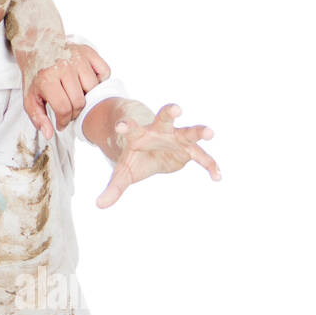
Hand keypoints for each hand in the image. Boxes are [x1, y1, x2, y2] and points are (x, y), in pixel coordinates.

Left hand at [22, 42, 109, 139]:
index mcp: (47, 79)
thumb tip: (50, 135)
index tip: (61, 123)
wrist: (38, 48)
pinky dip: (100, 81)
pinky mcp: (89, 52)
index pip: (64, 108)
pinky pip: (105, 72)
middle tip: (68, 110)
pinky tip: (86, 82)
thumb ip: (38, 118)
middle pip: (80, 101)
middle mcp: (63, 67)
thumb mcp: (30, 98)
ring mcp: (78, 58)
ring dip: (87, 97)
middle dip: (75, 112)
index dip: (64, 121)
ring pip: (93, 88)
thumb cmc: (36, 76)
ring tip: (76, 95)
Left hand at [96, 103, 220, 208]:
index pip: (130, 127)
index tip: (120, 126)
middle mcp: (159, 131)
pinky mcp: (189, 149)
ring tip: (210, 133)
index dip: (125, 126)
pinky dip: (210, 165)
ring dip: (199, 131)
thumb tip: (99, 205)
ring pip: (189, 131)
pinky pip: (202, 157)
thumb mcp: (123, 173)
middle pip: (164, 118)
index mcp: (138, 133)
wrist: (150, 150)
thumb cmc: (135, 157)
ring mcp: (176, 138)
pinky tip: (216, 177)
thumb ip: (114, 187)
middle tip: (176, 108)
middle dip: (170, 111)